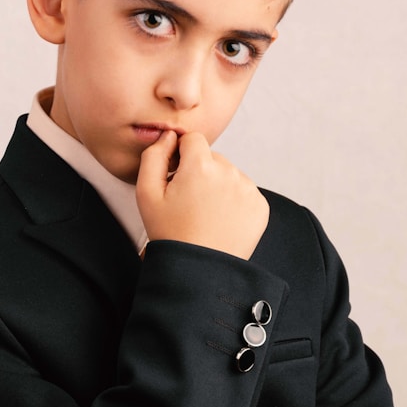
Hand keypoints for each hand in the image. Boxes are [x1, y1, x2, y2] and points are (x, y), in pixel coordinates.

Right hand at [136, 130, 268, 258]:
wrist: (198, 270)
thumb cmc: (170, 234)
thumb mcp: (146, 194)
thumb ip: (153, 156)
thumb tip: (168, 136)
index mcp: (200, 166)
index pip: (192, 139)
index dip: (180, 155)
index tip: (175, 176)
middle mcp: (229, 172)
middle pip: (211, 157)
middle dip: (199, 172)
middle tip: (188, 202)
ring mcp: (248, 189)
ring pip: (228, 174)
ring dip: (217, 185)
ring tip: (204, 213)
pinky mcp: (260, 206)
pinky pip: (243, 191)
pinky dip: (233, 201)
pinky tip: (220, 220)